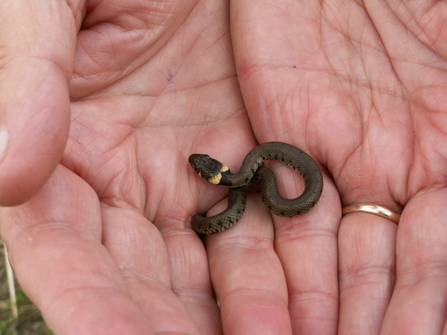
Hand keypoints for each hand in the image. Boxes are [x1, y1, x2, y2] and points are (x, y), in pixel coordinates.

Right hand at [0, 1, 255, 333]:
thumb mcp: (47, 3)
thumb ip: (24, 77)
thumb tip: (4, 174)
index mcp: (62, 149)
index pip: (60, 247)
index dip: (84, 299)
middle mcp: (126, 181)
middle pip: (140, 278)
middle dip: (164, 330)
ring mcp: (191, 177)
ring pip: (208, 269)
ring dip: (234, 319)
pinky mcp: (248, 161)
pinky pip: (263, 228)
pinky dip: (281, 274)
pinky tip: (298, 313)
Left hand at [230, 1, 446, 333]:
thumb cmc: (396, 2)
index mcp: (445, 155)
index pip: (441, 253)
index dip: (433, 297)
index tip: (424, 334)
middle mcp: (390, 178)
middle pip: (392, 274)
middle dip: (385, 323)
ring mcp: (332, 172)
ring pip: (339, 267)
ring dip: (336, 320)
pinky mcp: (276, 159)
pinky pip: (288, 232)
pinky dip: (295, 283)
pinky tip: (294, 327)